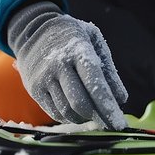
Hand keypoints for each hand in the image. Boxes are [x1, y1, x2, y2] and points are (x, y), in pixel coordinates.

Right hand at [6, 1, 128, 129]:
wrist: (34, 30)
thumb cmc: (72, 37)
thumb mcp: (94, 42)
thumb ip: (109, 70)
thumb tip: (121, 99)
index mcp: (78, 51)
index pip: (95, 85)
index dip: (108, 107)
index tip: (120, 124)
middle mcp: (59, 65)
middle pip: (80, 103)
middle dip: (98, 117)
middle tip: (110, 124)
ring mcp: (44, 78)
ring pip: (66, 111)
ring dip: (84, 119)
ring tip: (94, 115)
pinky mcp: (35, 89)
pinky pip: (54, 112)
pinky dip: (69, 118)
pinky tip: (78, 113)